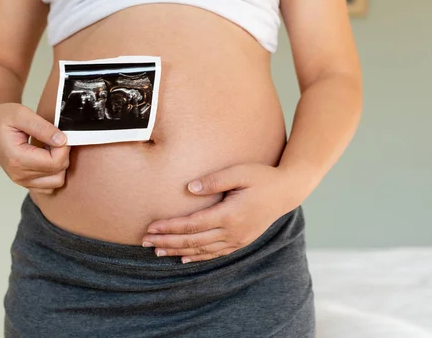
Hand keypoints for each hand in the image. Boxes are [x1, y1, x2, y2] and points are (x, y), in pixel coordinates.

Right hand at [0, 102, 70, 193]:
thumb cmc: (2, 118)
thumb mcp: (22, 114)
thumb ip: (43, 128)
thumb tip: (62, 141)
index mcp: (17, 159)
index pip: (55, 162)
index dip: (64, 148)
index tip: (59, 135)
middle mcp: (19, 174)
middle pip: (58, 173)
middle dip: (62, 155)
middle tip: (53, 139)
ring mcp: (21, 180)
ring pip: (56, 182)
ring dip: (59, 165)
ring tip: (49, 148)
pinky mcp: (25, 181)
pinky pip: (49, 186)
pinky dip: (53, 173)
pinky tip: (46, 158)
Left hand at [142, 162, 298, 262]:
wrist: (287, 191)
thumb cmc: (262, 177)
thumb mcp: (239, 172)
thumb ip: (214, 180)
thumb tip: (188, 188)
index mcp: (230, 215)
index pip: (192, 224)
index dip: (170, 227)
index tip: (151, 227)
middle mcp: (232, 232)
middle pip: (193, 240)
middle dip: (167, 242)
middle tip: (145, 242)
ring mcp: (237, 239)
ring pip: (202, 250)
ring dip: (178, 251)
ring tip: (157, 251)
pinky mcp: (241, 241)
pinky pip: (215, 253)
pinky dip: (197, 257)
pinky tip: (184, 258)